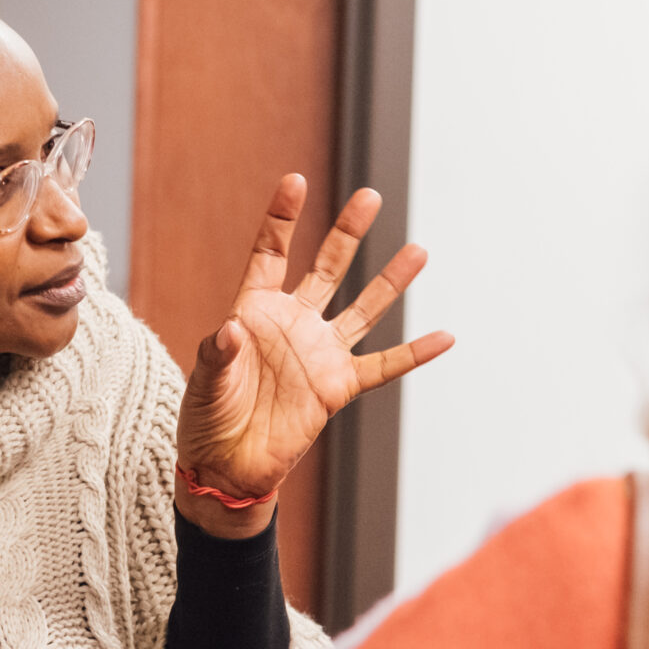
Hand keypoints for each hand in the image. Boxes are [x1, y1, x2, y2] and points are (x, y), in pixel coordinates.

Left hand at [175, 176, 453, 537]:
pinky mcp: (337, 387)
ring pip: (363, 310)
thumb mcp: (204, 381)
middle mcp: (293, 324)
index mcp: (254, 311)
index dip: (283, 218)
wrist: (226, 467)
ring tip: (417, 251)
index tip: (296, 181)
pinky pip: (384, 367)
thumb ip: (218, 353)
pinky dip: (414, 354)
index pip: (272, 253)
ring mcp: (319, 354)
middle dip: (348, 232)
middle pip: (327, 268)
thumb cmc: (206, 417)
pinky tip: (444, 337)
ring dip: (390, 282)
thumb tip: (231, 329)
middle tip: (370, 196)